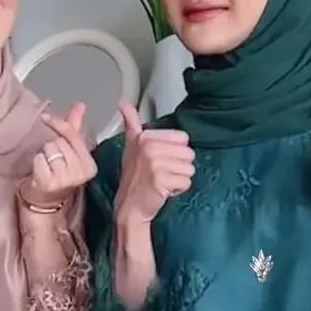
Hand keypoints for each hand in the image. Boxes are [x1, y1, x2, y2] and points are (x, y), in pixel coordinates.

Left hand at [20, 103, 96, 207]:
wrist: (44, 202)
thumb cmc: (57, 175)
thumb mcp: (69, 152)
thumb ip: (74, 128)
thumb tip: (80, 105)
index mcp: (90, 165)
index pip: (73, 135)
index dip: (58, 124)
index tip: (46, 118)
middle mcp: (81, 173)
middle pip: (58, 141)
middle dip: (51, 147)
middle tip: (51, 161)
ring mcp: (65, 179)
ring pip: (48, 148)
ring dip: (43, 155)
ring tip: (46, 167)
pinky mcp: (49, 182)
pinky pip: (39, 158)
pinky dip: (36, 163)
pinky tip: (39, 173)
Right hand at [113, 100, 194, 223]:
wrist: (128, 207)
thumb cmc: (133, 178)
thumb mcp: (131, 147)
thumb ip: (130, 123)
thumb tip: (122, 102)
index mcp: (145, 137)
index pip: (182, 139)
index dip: (174, 152)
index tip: (158, 160)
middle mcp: (149, 148)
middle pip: (188, 154)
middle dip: (178, 166)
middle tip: (160, 174)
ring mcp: (155, 164)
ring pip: (189, 168)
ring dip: (179, 178)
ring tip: (162, 182)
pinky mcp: (162, 181)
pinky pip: (186, 182)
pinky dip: (178, 189)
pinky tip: (163, 191)